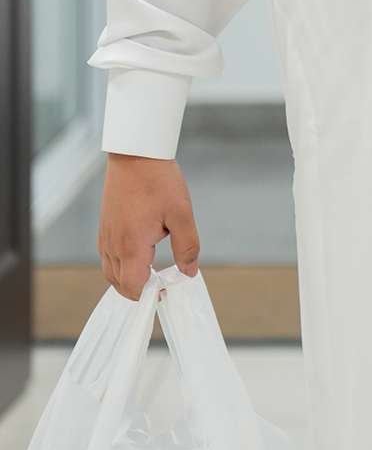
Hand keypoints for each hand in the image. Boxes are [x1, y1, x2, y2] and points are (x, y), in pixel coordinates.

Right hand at [97, 154, 200, 301]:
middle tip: (162, 284)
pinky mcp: (105, 226)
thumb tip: (188, 272)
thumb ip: (187, 247)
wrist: (135, 154)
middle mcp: (114, 244)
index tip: (166, 291)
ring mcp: (106, 235)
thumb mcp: (182, 214)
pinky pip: (107, 256)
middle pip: (119, 283)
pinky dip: (121, 264)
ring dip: (128, 278)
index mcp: (132, 245)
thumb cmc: (159, 181)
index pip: (133, 287)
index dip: (149, 295)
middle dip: (139, 290)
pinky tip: (140, 254)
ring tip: (152, 272)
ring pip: (111, 271)